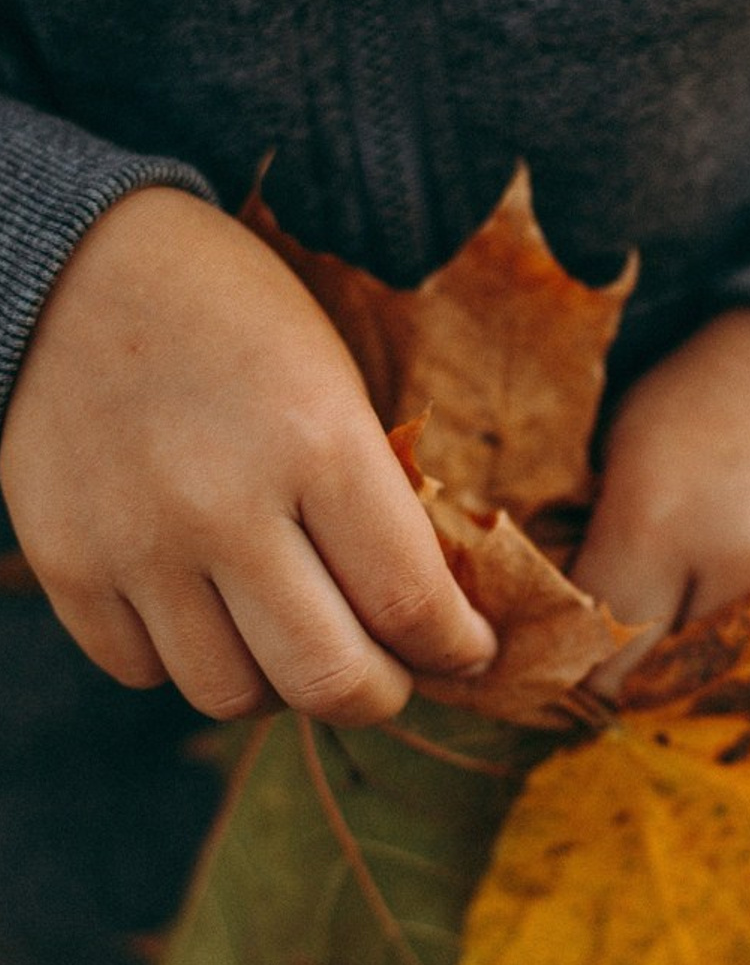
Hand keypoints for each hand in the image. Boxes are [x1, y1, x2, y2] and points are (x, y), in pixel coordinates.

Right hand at [0, 188, 494, 724]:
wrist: (88, 268)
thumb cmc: (244, 324)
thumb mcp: (340, 388)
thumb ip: (379, 505)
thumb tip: (424, 619)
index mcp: (320, 445)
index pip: (412, 605)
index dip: (457, 648)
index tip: (468, 650)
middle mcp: (224, 505)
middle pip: (329, 680)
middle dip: (382, 695)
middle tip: (394, 675)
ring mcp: (136, 542)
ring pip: (233, 696)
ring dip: (283, 687)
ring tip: (297, 641)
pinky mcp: (66, 563)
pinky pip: (143, 672)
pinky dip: (191, 661)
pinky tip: (212, 613)